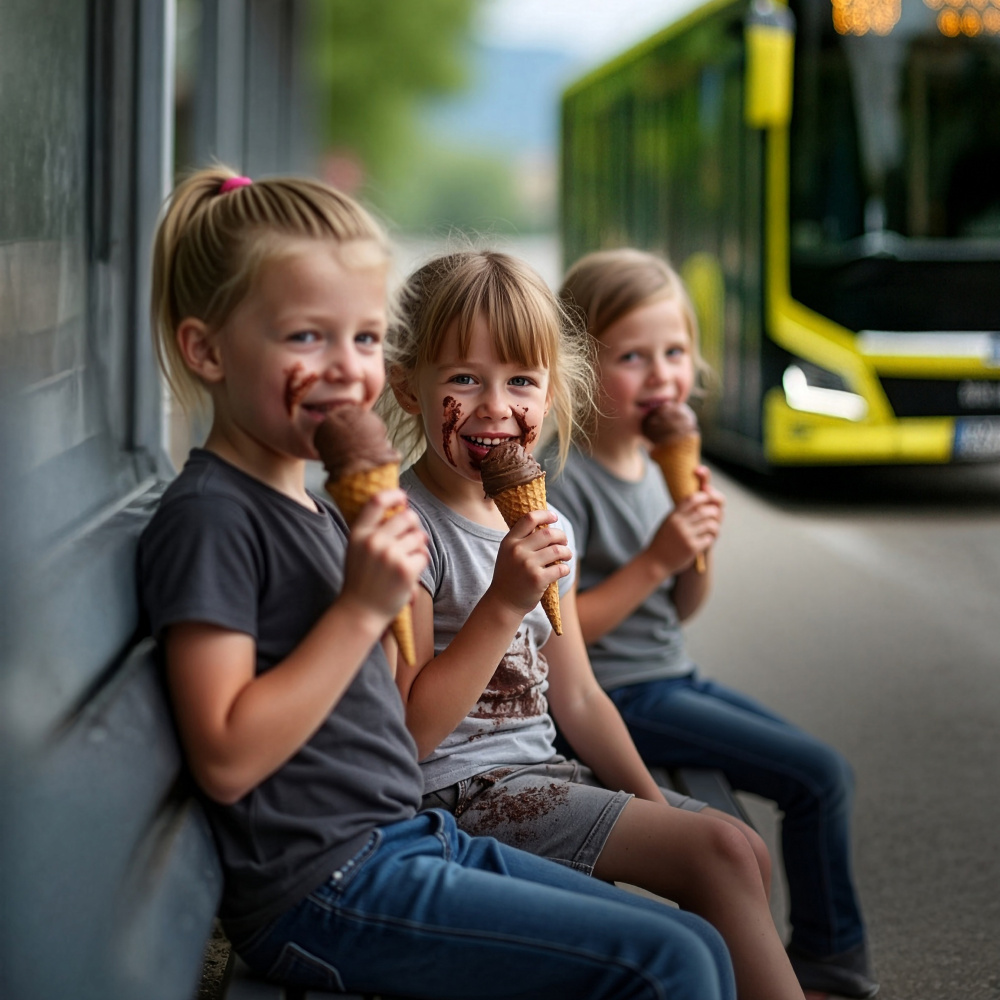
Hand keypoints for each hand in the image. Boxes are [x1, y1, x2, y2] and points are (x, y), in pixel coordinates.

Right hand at [342, 489, 428, 626]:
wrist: (360, 612)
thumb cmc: (361, 580)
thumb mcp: (357, 550)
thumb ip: (372, 530)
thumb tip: (401, 508)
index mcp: (358, 533)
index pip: (377, 502)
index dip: (394, 495)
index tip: (403, 498)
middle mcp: (373, 541)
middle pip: (407, 516)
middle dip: (414, 524)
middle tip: (413, 537)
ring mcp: (389, 555)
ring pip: (419, 537)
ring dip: (418, 547)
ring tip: (407, 561)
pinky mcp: (405, 569)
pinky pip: (423, 556)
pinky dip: (420, 563)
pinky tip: (409, 574)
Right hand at [487, 509, 571, 618]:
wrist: (503, 602)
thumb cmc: (510, 576)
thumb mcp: (508, 554)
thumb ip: (522, 539)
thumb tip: (547, 524)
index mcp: (509, 542)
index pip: (529, 519)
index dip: (545, 514)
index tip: (554, 517)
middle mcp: (517, 551)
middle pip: (548, 533)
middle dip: (561, 536)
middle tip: (564, 541)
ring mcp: (527, 565)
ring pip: (558, 550)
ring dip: (567, 552)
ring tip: (567, 555)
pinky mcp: (538, 579)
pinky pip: (560, 568)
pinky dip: (566, 568)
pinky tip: (563, 570)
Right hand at [647, 467, 723, 575]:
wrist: (655, 562)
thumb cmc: (663, 542)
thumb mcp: (667, 523)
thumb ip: (680, 513)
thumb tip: (699, 501)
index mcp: (673, 516)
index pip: (692, 499)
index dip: (704, 497)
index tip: (709, 500)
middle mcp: (679, 524)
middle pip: (704, 511)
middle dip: (714, 512)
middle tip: (716, 516)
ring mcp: (686, 536)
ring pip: (710, 525)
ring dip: (715, 527)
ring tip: (713, 530)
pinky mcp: (692, 548)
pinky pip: (709, 538)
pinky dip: (711, 538)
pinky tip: (707, 540)